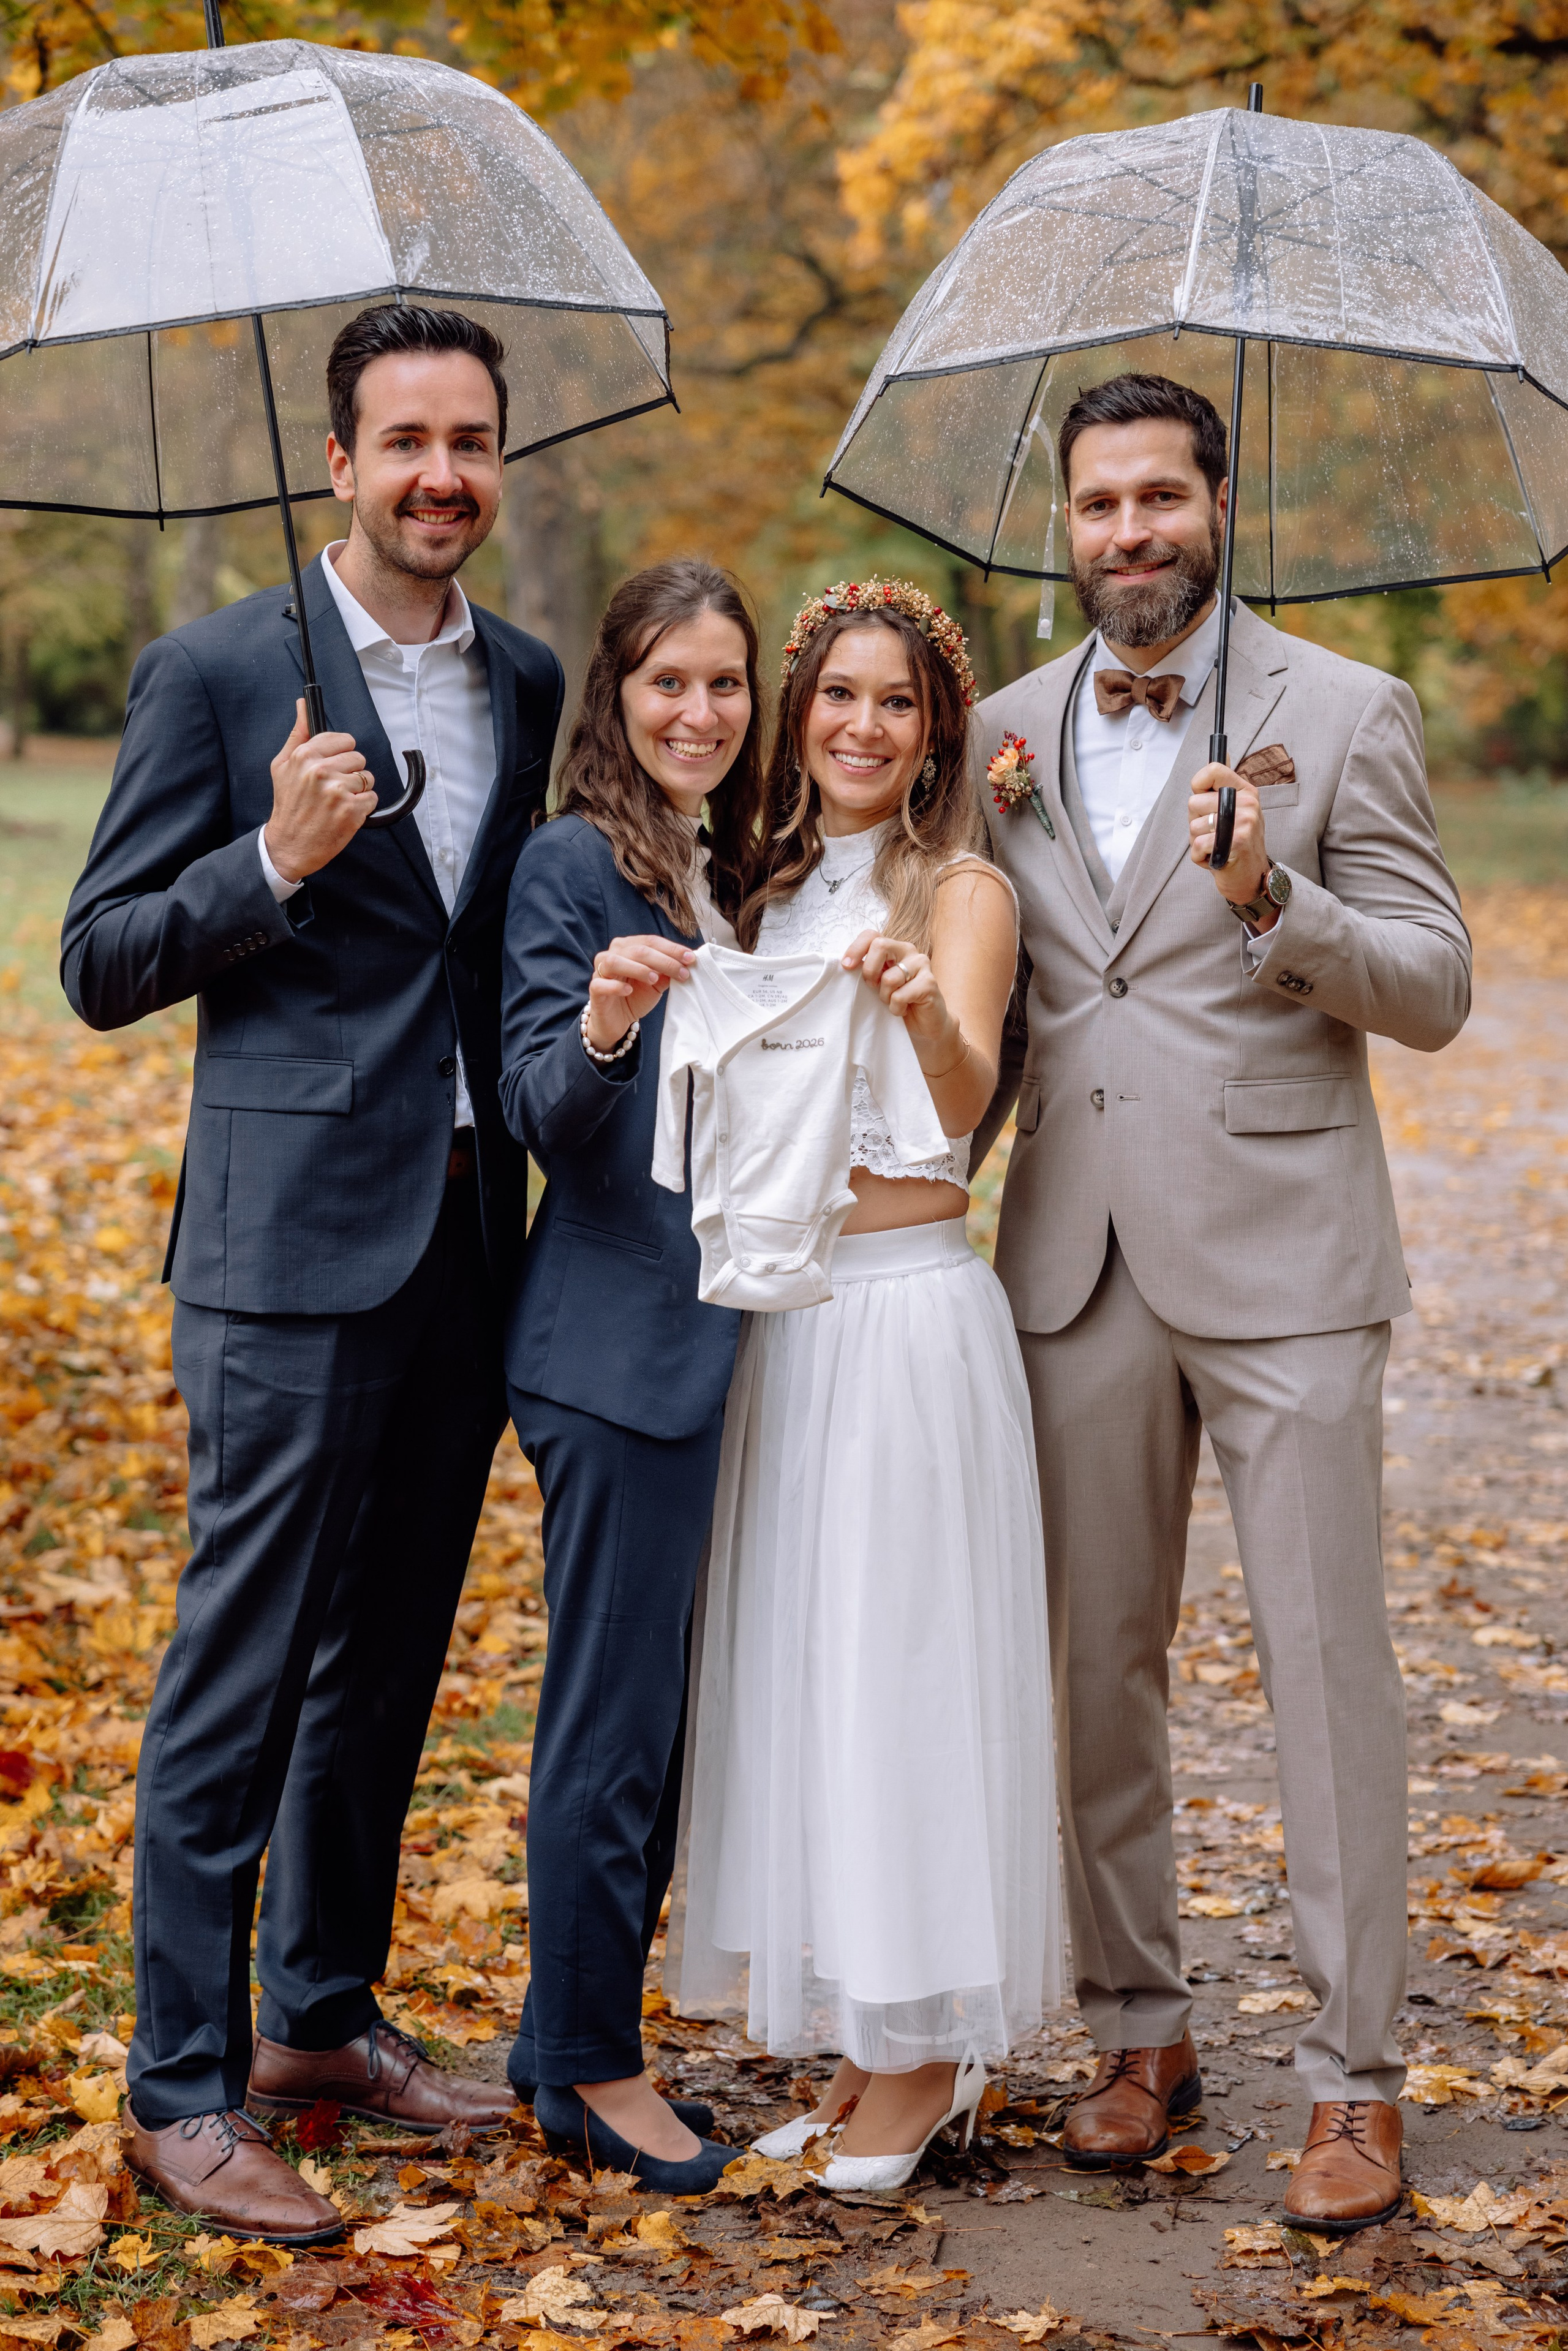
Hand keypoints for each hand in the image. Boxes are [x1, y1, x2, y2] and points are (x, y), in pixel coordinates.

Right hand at [264, 700, 379, 881]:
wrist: (289, 844)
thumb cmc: (288, 805)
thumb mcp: (283, 765)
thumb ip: (298, 734)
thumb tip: (302, 704)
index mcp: (305, 756)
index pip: (343, 739)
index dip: (341, 753)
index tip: (333, 764)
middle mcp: (321, 771)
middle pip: (358, 757)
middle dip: (349, 772)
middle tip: (332, 788)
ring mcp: (338, 791)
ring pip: (367, 778)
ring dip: (357, 790)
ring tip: (337, 801)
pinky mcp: (352, 811)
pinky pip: (372, 798)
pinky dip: (363, 807)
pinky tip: (344, 813)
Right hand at [585, 934, 695, 1052]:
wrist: (617, 1020)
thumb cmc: (635, 997)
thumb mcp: (656, 984)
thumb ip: (667, 973)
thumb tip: (686, 963)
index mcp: (628, 947)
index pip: (651, 942)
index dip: (672, 949)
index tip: (691, 958)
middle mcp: (612, 954)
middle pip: (638, 950)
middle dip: (663, 960)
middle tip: (682, 972)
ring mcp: (600, 971)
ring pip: (616, 961)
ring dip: (638, 969)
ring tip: (655, 979)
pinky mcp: (594, 989)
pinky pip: (601, 984)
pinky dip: (615, 986)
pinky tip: (628, 990)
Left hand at [841, 929, 966, 1074]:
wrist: (924, 1025)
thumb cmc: (898, 1001)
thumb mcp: (878, 983)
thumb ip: (867, 970)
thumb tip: (846, 966)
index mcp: (893, 948)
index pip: (871, 935)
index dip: (856, 949)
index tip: (846, 967)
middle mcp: (908, 951)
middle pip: (880, 945)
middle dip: (869, 970)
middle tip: (873, 987)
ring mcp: (921, 964)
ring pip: (889, 978)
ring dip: (885, 997)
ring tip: (894, 1002)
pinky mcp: (929, 982)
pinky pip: (900, 996)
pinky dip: (896, 1008)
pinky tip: (904, 1009)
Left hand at [1187, 763, 1277, 929]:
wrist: (1252, 877)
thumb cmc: (1237, 842)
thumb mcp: (1235, 809)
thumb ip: (1223, 786)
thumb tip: (1224, 753)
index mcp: (1246, 791)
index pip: (1213, 770)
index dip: (1198, 785)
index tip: (1203, 800)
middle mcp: (1248, 804)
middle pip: (1194, 802)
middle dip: (1195, 822)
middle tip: (1213, 833)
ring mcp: (1244, 822)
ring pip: (1193, 826)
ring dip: (1197, 841)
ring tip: (1216, 846)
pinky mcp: (1237, 842)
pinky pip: (1198, 845)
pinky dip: (1199, 857)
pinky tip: (1215, 857)